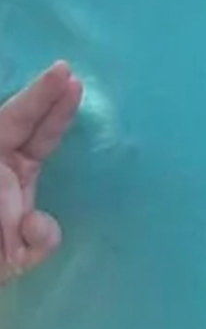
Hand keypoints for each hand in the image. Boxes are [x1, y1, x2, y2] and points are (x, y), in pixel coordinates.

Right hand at [0, 63, 81, 283]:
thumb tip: (40, 223)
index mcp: (15, 168)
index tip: (74, 85)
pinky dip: (2, 209)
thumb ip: (38, 244)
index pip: (41, 134)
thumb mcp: (19, 257)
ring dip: (5, 198)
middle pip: (16, 120)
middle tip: (63, 71)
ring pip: (1, 150)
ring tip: (13, 224)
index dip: (57, 112)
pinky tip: (9, 237)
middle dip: (39, 97)